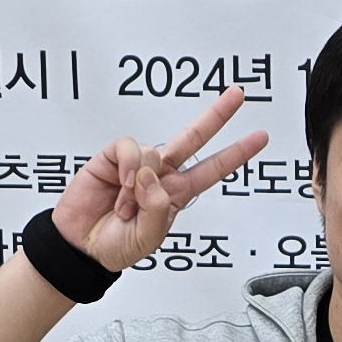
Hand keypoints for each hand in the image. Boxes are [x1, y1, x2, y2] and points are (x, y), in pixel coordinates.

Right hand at [52, 87, 270, 273]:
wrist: (81, 246)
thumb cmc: (116, 245)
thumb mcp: (148, 238)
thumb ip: (158, 207)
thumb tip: (152, 173)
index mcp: (176, 194)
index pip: (211, 170)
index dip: (235, 154)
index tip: (260, 137)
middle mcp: (161, 174)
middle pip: (193, 138)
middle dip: (216, 115)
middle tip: (237, 95)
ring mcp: (138, 164)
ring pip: (154, 153)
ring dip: (140, 185)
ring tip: (125, 207)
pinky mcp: (113, 158)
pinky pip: (130, 147)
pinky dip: (128, 166)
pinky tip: (120, 184)